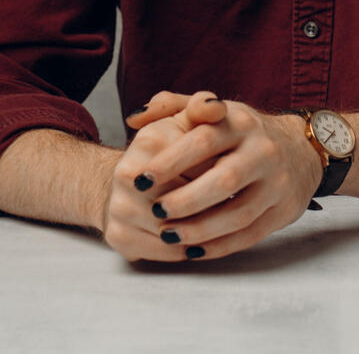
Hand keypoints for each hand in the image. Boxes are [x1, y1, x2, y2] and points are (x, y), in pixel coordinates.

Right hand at [100, 90, 228, 261]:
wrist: (131, 182)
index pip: (200, 166)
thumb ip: (202, 108)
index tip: (239, 178)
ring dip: (205, 234)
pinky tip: (202, 243)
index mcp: (148, 140)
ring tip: (226, 228)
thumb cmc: (169, 150)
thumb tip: (214, 106)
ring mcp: (120, 208)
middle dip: (216, 207)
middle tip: (239, 209)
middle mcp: (127, 174)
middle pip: (189, 201)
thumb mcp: (185, 122)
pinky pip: (165, 252)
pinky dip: (187, 250)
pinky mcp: (119, 237)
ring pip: (178, 231)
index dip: (221, 174)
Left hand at [127, 100, 322, 261]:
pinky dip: (220, 246)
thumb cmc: (241, 132)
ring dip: (200, 229)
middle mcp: (262, 151)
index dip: (171, 161)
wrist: (301, 148)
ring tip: (168, 235)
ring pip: (238, 213)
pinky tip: (193, 250)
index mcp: (240, 122)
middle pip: (225, 180)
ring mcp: (277, 183)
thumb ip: (172, 107)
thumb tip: (134, 119)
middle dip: (186, 199)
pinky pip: (250, 234)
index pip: (204, 140)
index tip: (141, 178)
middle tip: (154, 210)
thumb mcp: (214, 109)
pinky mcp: (284, 211)